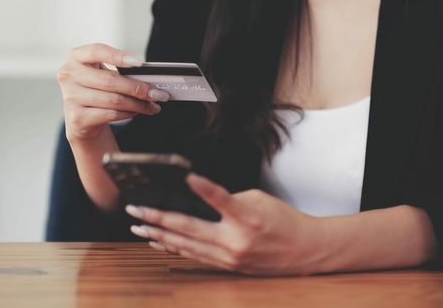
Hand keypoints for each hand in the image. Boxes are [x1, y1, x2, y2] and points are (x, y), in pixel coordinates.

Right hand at [57, 43, 169, 142]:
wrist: (81, 118)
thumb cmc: (96, 90)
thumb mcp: (102, 74)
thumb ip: (119, 72)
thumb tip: (150, 80)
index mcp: (76, 57)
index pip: (97, 51)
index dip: (118, 56)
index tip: (139, 63)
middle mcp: (69, 75)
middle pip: (110, 80)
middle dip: (139, 88)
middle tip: (158, 94)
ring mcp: (71, 97)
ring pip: (113, 100)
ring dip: (138, 104)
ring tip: (152, 106)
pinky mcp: (76, 117)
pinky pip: (110, 114)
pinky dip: (128, 114)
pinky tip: (136, 112)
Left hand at [125, 174, 328, 275]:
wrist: (306, 251)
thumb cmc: (284, 221)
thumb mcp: (260, 200)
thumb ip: (229, 200)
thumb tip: (199, 200)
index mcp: (247, 218)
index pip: (220, 199)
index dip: (202, 187)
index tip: (184, 177)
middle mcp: (236, 240)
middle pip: (190, 228)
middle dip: (158, 217)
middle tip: (136, 210)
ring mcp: (230, 257)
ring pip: (186, 246)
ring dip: (160, 235)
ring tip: (139, 226)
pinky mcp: (229, 267)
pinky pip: (195, 256)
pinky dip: (175, 247)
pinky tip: (159, 240)